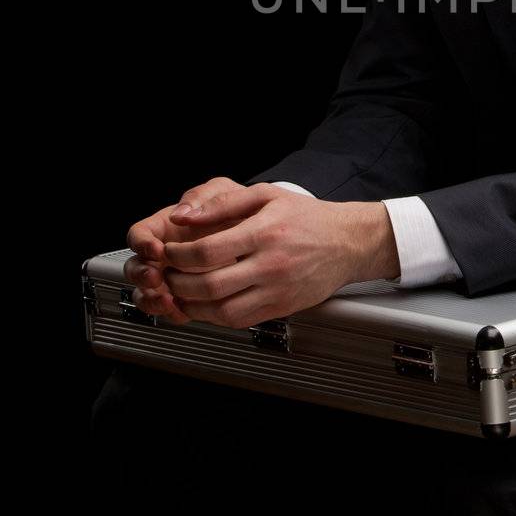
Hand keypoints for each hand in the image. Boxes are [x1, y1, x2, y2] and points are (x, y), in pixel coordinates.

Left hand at [128, 181, 400, 328]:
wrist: (348, 242)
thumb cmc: (307, 217)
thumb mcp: (266, 194)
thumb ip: (222, 204)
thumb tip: (184, 217)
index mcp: (264, 233)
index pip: (207, 252)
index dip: (178, 255)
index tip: (169, 252)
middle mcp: (271, 265)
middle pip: (209, 286)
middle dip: (178, 283)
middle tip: (167, 275)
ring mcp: (277, 290)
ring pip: (222, 311)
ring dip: (192, 306)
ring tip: (181, 293)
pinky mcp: (282, 308)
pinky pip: (240, 321)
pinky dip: (215, 317)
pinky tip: (206, 304)